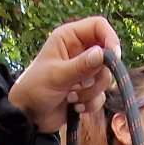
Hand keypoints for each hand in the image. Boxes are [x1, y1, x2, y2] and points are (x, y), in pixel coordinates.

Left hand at [10, 17, 120, 131]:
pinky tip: (73, 106)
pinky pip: (100, 96)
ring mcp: (84, 72)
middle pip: (107, 56)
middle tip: (82, 84)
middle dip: (97, 75)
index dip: (110, 38)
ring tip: (71, 97)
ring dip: (90, 92)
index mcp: (69, 38)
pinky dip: (89, 103)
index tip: (115, 57)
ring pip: (105, 78)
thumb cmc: (35, 89)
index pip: (98, 26)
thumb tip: (102, 54)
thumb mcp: (57, 76)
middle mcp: (79, 51)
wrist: (28, 118)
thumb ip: (81, 66)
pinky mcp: (86, 91)